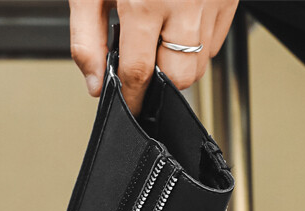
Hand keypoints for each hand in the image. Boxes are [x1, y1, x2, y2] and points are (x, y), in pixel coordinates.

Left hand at [69, 0, 238, 113]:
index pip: (141, 73)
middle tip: (142, 66)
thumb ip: (87, 40)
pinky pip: (218, 37)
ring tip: (159, 37)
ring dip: (179, 63)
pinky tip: (179, 20)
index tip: (128, 105)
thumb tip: (95, 84)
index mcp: (145, 0)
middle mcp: (186, 0)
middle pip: (179, 75)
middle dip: (159, 82)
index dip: (132, 97)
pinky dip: (199, 41)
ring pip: (202, 60)